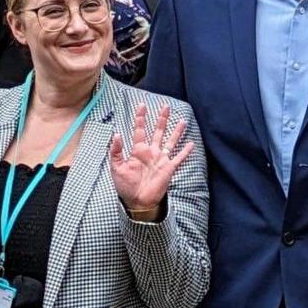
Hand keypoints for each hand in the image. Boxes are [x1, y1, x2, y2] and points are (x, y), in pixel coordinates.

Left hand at [108, 103, 194, 217]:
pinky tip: (191, 144)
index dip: (140, 118)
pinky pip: (179, 157)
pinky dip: (185, 151)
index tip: (142, 105)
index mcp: (138, 151)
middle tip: (165, 106)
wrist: (137, 202)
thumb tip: (116, 134)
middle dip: (161, 119)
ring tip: (182, 120)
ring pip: (170, 141)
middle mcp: (151, 152)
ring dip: (176, 131)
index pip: (139, 130)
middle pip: (158, 131)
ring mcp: (161, 159)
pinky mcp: (169, 168)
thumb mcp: (116, 168)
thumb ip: (116, 151)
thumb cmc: (125, 186)